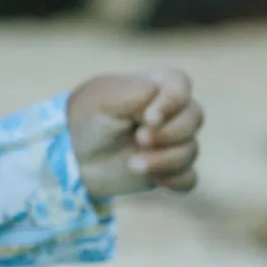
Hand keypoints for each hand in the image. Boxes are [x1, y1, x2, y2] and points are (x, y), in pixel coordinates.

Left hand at [65, 67, 200, 200]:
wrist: (73, 156)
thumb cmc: (88, 117)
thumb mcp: (104, 99)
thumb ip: (134, 92)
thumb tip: (157, 93)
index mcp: (156, 86)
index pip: (181, 85)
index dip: (172, 102)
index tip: (148, 118)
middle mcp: (170, 112)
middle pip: (194, 118)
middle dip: (169, 133)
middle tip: (139, 140)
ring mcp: (172, 142)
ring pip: (191, 150)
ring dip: (165, 160)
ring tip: (133, 164)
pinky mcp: (169, 170)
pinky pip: (189, 178)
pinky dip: (175, 180)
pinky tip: (154, 181)